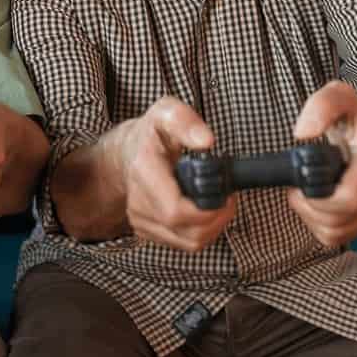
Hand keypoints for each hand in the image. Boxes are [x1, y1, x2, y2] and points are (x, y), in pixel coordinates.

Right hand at [120, 96, 233, 251]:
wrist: (128, 153)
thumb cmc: (153, 133)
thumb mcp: (167, 112)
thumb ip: (187, 122)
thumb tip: (206, 141)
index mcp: (143, 170)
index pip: (175, 211)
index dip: (208, 209)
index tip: (226, 194)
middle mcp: (138, 202)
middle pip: (188, 231)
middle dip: (218, 218)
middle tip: (228, 197)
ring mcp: (140, 220)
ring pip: (190, 242)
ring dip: (214, 226)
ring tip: (218, 201)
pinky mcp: (147, 231)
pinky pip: (184, 244)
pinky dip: (203, 231)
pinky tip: (204, 210)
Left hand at [288, 81, 356, 246]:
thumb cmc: (355, 115)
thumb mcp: (337, 95)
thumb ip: (321, 106)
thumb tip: (302, 133)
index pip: (347, 201)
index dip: (316, 200)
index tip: (299, 185)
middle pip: (338, 221)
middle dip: (308, 208)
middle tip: (297, 187)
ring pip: (336, 233)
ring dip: (312, 217)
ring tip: (308, 192)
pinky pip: (339, 236)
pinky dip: (321, 223)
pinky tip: (318, 202)